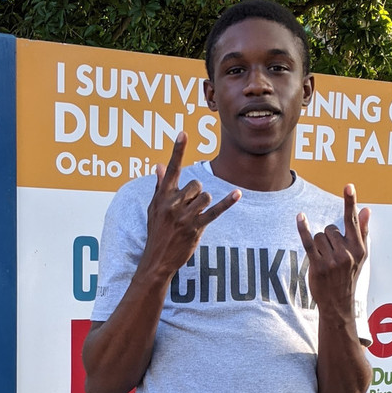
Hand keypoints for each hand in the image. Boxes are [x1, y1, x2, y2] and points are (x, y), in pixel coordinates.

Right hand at [140, 133, 239, 279]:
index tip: (183, 133)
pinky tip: (237, 194)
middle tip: (188, 207)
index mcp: (162, 196)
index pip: (172, 169)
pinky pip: (215, 211)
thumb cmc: (156, 232)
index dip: (178, 151)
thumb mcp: (154, 208)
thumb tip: (159, 165)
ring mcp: (184, 216)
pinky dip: (227, 202)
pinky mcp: (196, 228)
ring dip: (203, 204)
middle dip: (196, 193)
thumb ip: (159, 186)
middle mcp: (172, 204)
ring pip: (205, 196)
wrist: (157, 259)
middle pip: (196, 184)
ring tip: (193, 216)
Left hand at [298, 184, 369, 311]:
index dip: (350, 202)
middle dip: (328, 238)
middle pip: (330, 229)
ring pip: (319, 236)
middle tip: (332, 255)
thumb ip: (362, 231)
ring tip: (324, 259)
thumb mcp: (361, 255)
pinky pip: (308, 242)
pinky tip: (300, 217)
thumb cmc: (349, 277)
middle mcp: (347, 253)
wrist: (338, 304)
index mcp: (359, 249)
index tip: (348, 186)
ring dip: (318, 244)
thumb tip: (367, 209)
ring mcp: (332, 260)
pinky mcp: (318, 266)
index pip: (353, 221)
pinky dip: (303, 228)